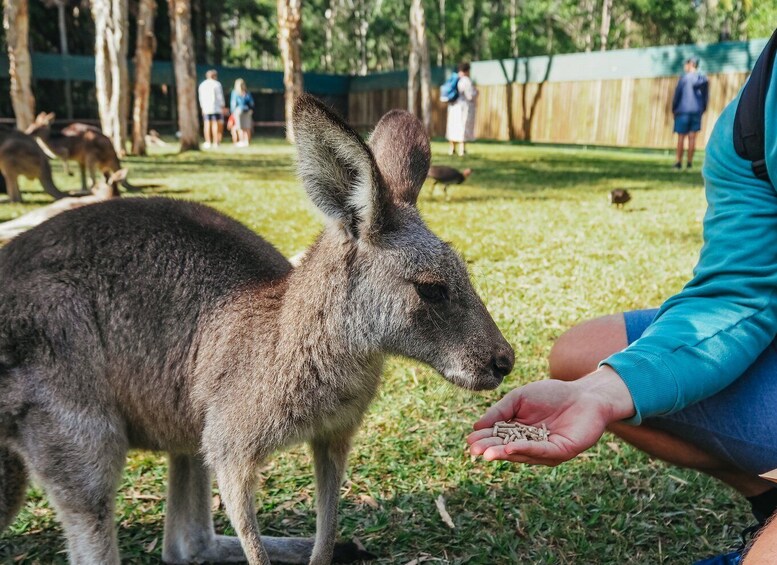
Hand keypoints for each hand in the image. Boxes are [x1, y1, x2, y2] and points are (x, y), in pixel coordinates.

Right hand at [467, 367, 634, 465]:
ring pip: (522, 453)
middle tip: (474, 451)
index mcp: (519, 432)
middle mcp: (530, 445)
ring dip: (504, 453)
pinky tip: (511, 447)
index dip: (484, 440)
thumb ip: (500, 411)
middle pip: (507, 449)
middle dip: (491, 450)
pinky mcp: (561, 451)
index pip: (498, 437)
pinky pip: (541, 451)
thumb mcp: (519, 399)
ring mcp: (545, 450)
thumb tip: (477, 427)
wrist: (585, 394)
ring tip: (487, 453)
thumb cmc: (551, 394)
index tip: (469, 441)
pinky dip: (525, 450)